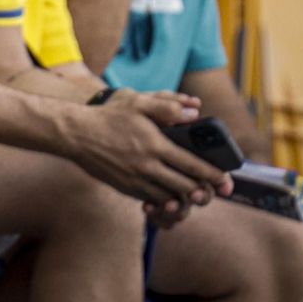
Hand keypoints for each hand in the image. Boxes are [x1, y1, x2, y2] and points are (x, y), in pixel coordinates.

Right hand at [64, 91, 231, 209]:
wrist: (75, 134)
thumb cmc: (108, 116)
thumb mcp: (137, 102)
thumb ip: (167, 106)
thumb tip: (194, 113)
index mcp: (155, 145)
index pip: (193, 166)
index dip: (214, 175)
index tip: (227, 181)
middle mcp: (147, 166)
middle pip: (186, 186)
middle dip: (204, 191)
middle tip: (214, 191)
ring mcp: (136, 180)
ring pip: (171, 196)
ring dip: (185, 197)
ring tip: (195, 193)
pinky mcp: (125, 187)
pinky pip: (152, 199)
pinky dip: (166, 199)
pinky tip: (171, 194)